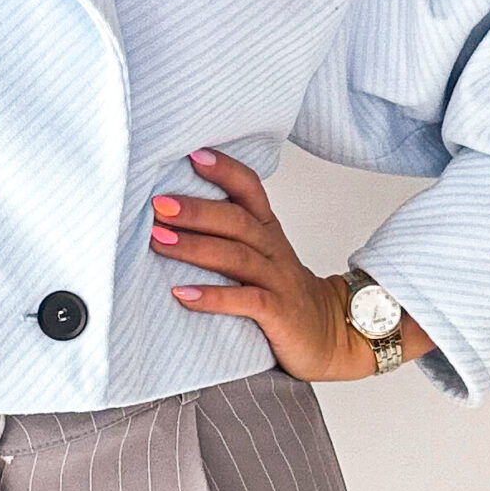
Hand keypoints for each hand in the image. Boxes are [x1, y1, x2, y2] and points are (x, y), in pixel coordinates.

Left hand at [148, 150, 391, 384]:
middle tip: (159, 205)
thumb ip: (227, 236)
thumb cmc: (281, 295)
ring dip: (194, 247)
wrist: (331, 335)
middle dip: (196, 210)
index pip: (250, 189)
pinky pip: (246, 301)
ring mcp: (278, 280)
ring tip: (159, 241)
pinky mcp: (279, 313)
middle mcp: (273, 249)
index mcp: (267, 230)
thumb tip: (166, 219)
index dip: (225, 170)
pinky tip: (182, 294)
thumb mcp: (260, 257)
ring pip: (236, 256)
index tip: (193, 155)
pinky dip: (212, 297)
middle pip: (236, 220)